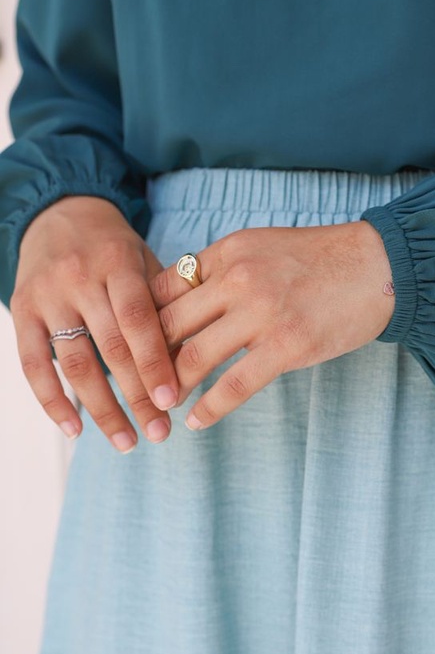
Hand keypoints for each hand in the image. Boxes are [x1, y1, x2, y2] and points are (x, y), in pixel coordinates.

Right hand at [10, 195, 179, 451]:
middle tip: (159, 433)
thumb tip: (194, 361)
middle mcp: (79, 279)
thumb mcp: (144, 260)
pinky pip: (33, 364)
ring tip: (127, 442)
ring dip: (102, 409)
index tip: (173, 402)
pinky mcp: (22, 310)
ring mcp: (47, 296)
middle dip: (137, 396)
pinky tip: (75, 429)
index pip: (138, 320)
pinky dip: (53, 400)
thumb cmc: (115, 249)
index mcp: (117, 263)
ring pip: (75, 363)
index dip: (154, 364)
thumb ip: (163, 303)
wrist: (59, 212)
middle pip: (111, 349)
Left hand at [148, 220, 394, 428]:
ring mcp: (262, 313)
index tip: (129, 348)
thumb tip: (183, 307)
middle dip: (144, 360)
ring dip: (171, 387)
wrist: (380, 266)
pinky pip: (236, 384)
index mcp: (228, 252)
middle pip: (169, 324)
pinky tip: (196, 421)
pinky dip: (210, 408)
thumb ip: (224, 271)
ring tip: (160, 406)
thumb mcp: (262, 247)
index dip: (139, 321)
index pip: (163, 288)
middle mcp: (238, 279)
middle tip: (131, 385)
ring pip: (195, 356)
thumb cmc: (321, 261)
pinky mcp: (287, 346)